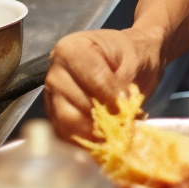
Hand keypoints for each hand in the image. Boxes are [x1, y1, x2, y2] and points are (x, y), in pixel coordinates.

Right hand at [45, 27, 164, 141]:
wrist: (131, 58)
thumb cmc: (134, 55)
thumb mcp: (135, 63)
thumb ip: (123, 87)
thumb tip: (116, 114)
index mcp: (72, 49)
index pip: (91, 79)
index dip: (111, 96)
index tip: (128, 105)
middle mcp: (55, 72)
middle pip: (74, 105)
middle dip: (102, 118)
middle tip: (124, 122)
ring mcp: (52, 94)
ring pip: (67, 123)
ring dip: (94, 131)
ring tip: (117, 128)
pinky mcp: (55, 113)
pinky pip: (66, 133)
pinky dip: (87, 138)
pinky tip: (105, 135)